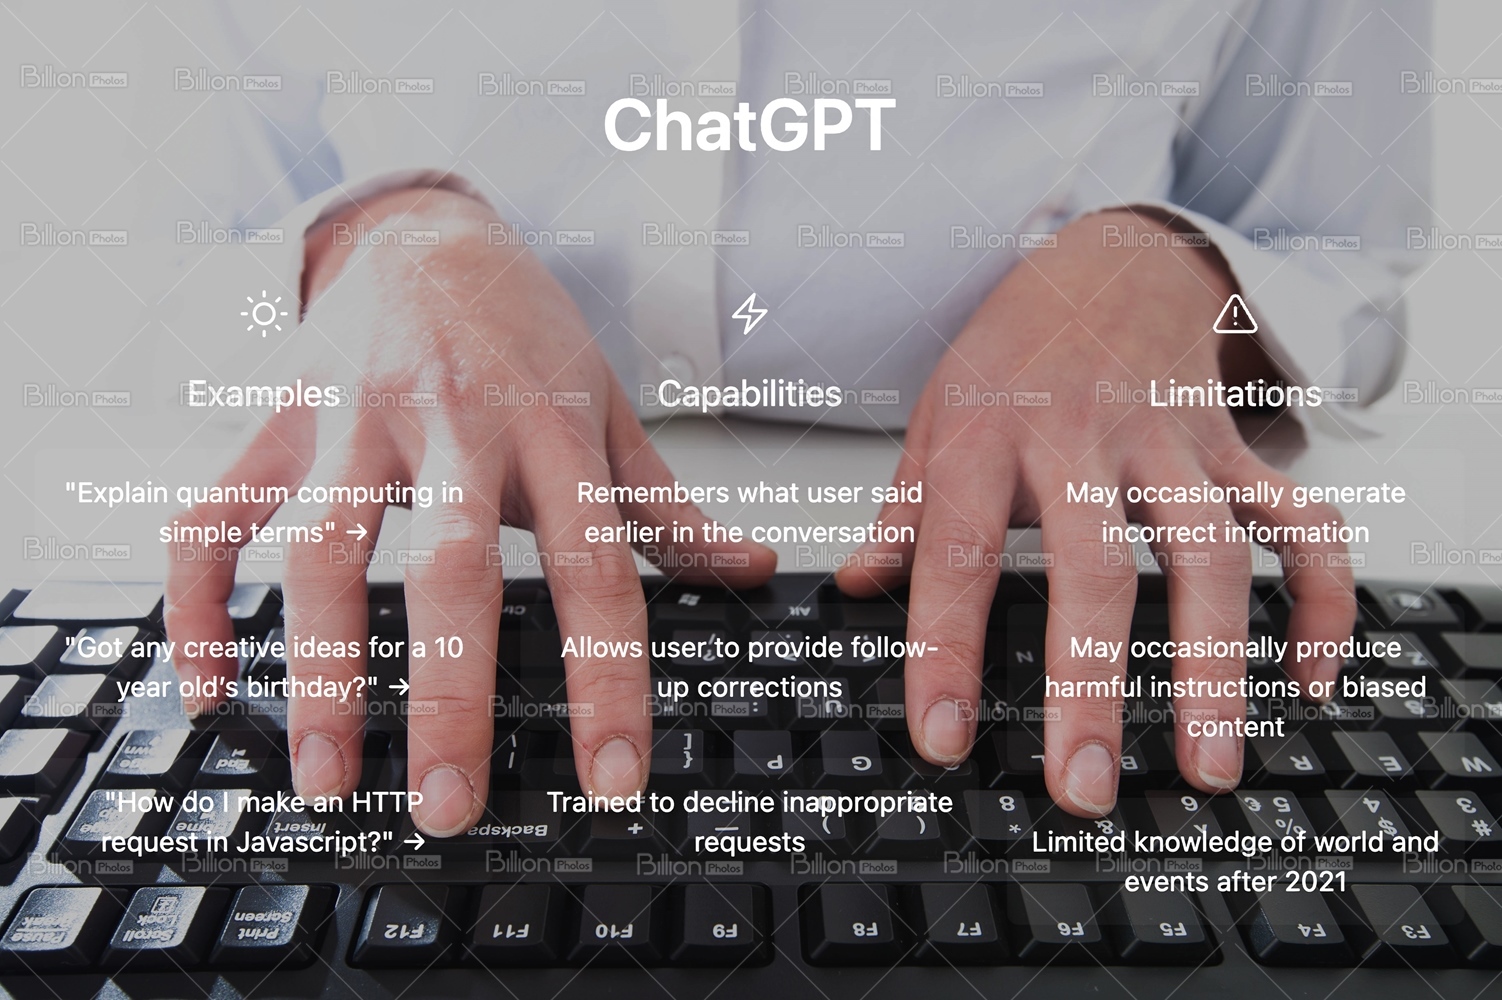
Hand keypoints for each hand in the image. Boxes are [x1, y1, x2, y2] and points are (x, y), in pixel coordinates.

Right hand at [165, 187, 773, 835]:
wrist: (423, 233)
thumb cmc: (525, 335)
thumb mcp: (610, 410)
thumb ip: (669, 504)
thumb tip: (753, 569)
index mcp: (550, 433)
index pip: (594, 570)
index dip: (607, 679)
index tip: (613, 777)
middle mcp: (452, 428)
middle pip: (449, 567)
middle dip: (447, 692)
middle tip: (447, 802)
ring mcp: (353, 423)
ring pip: (321, 548)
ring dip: (320, 668)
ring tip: (325, 776)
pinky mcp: (277, 423)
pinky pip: (216, 515)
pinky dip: (199, 602)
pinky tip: (213, 686)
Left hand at [837, 209, 1355, 816]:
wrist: (1113, 258)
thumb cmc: (1015, 349)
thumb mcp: (937, 415)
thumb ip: (906, 509)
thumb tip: (858, 585)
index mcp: (987, 437)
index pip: (955, 554)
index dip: (944, 650)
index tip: (945, 738)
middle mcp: (1081, 442)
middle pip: (1094, 569)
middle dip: (1090, 686)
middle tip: (1084, 785)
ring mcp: (1170, 445)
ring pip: (1210, 553)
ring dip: (1217, 664)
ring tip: (1210, 763)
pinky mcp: (1235, 450)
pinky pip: (1299, 522)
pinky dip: (1319, 598)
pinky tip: (1307, 675)